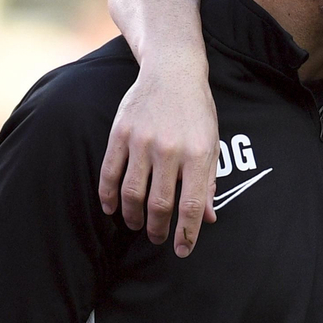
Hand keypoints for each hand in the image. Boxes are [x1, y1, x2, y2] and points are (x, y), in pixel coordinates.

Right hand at [98, 49, 218, 256]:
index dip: (187, 233)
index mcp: (199, 154)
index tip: (183, 250)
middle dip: (158, 229)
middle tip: (158, 239)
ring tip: (136, 226)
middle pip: (160, 204)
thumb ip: (209, 181)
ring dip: (133, 217)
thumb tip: (207, 218)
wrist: (172, 72)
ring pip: (133, 193)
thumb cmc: (197, 111)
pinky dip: (109, 195)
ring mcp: (142, 142)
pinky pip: (110, 172)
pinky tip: (111, 208)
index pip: (191, 205)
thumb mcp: (213, 143)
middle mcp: (170, 150)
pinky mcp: (120, 134)